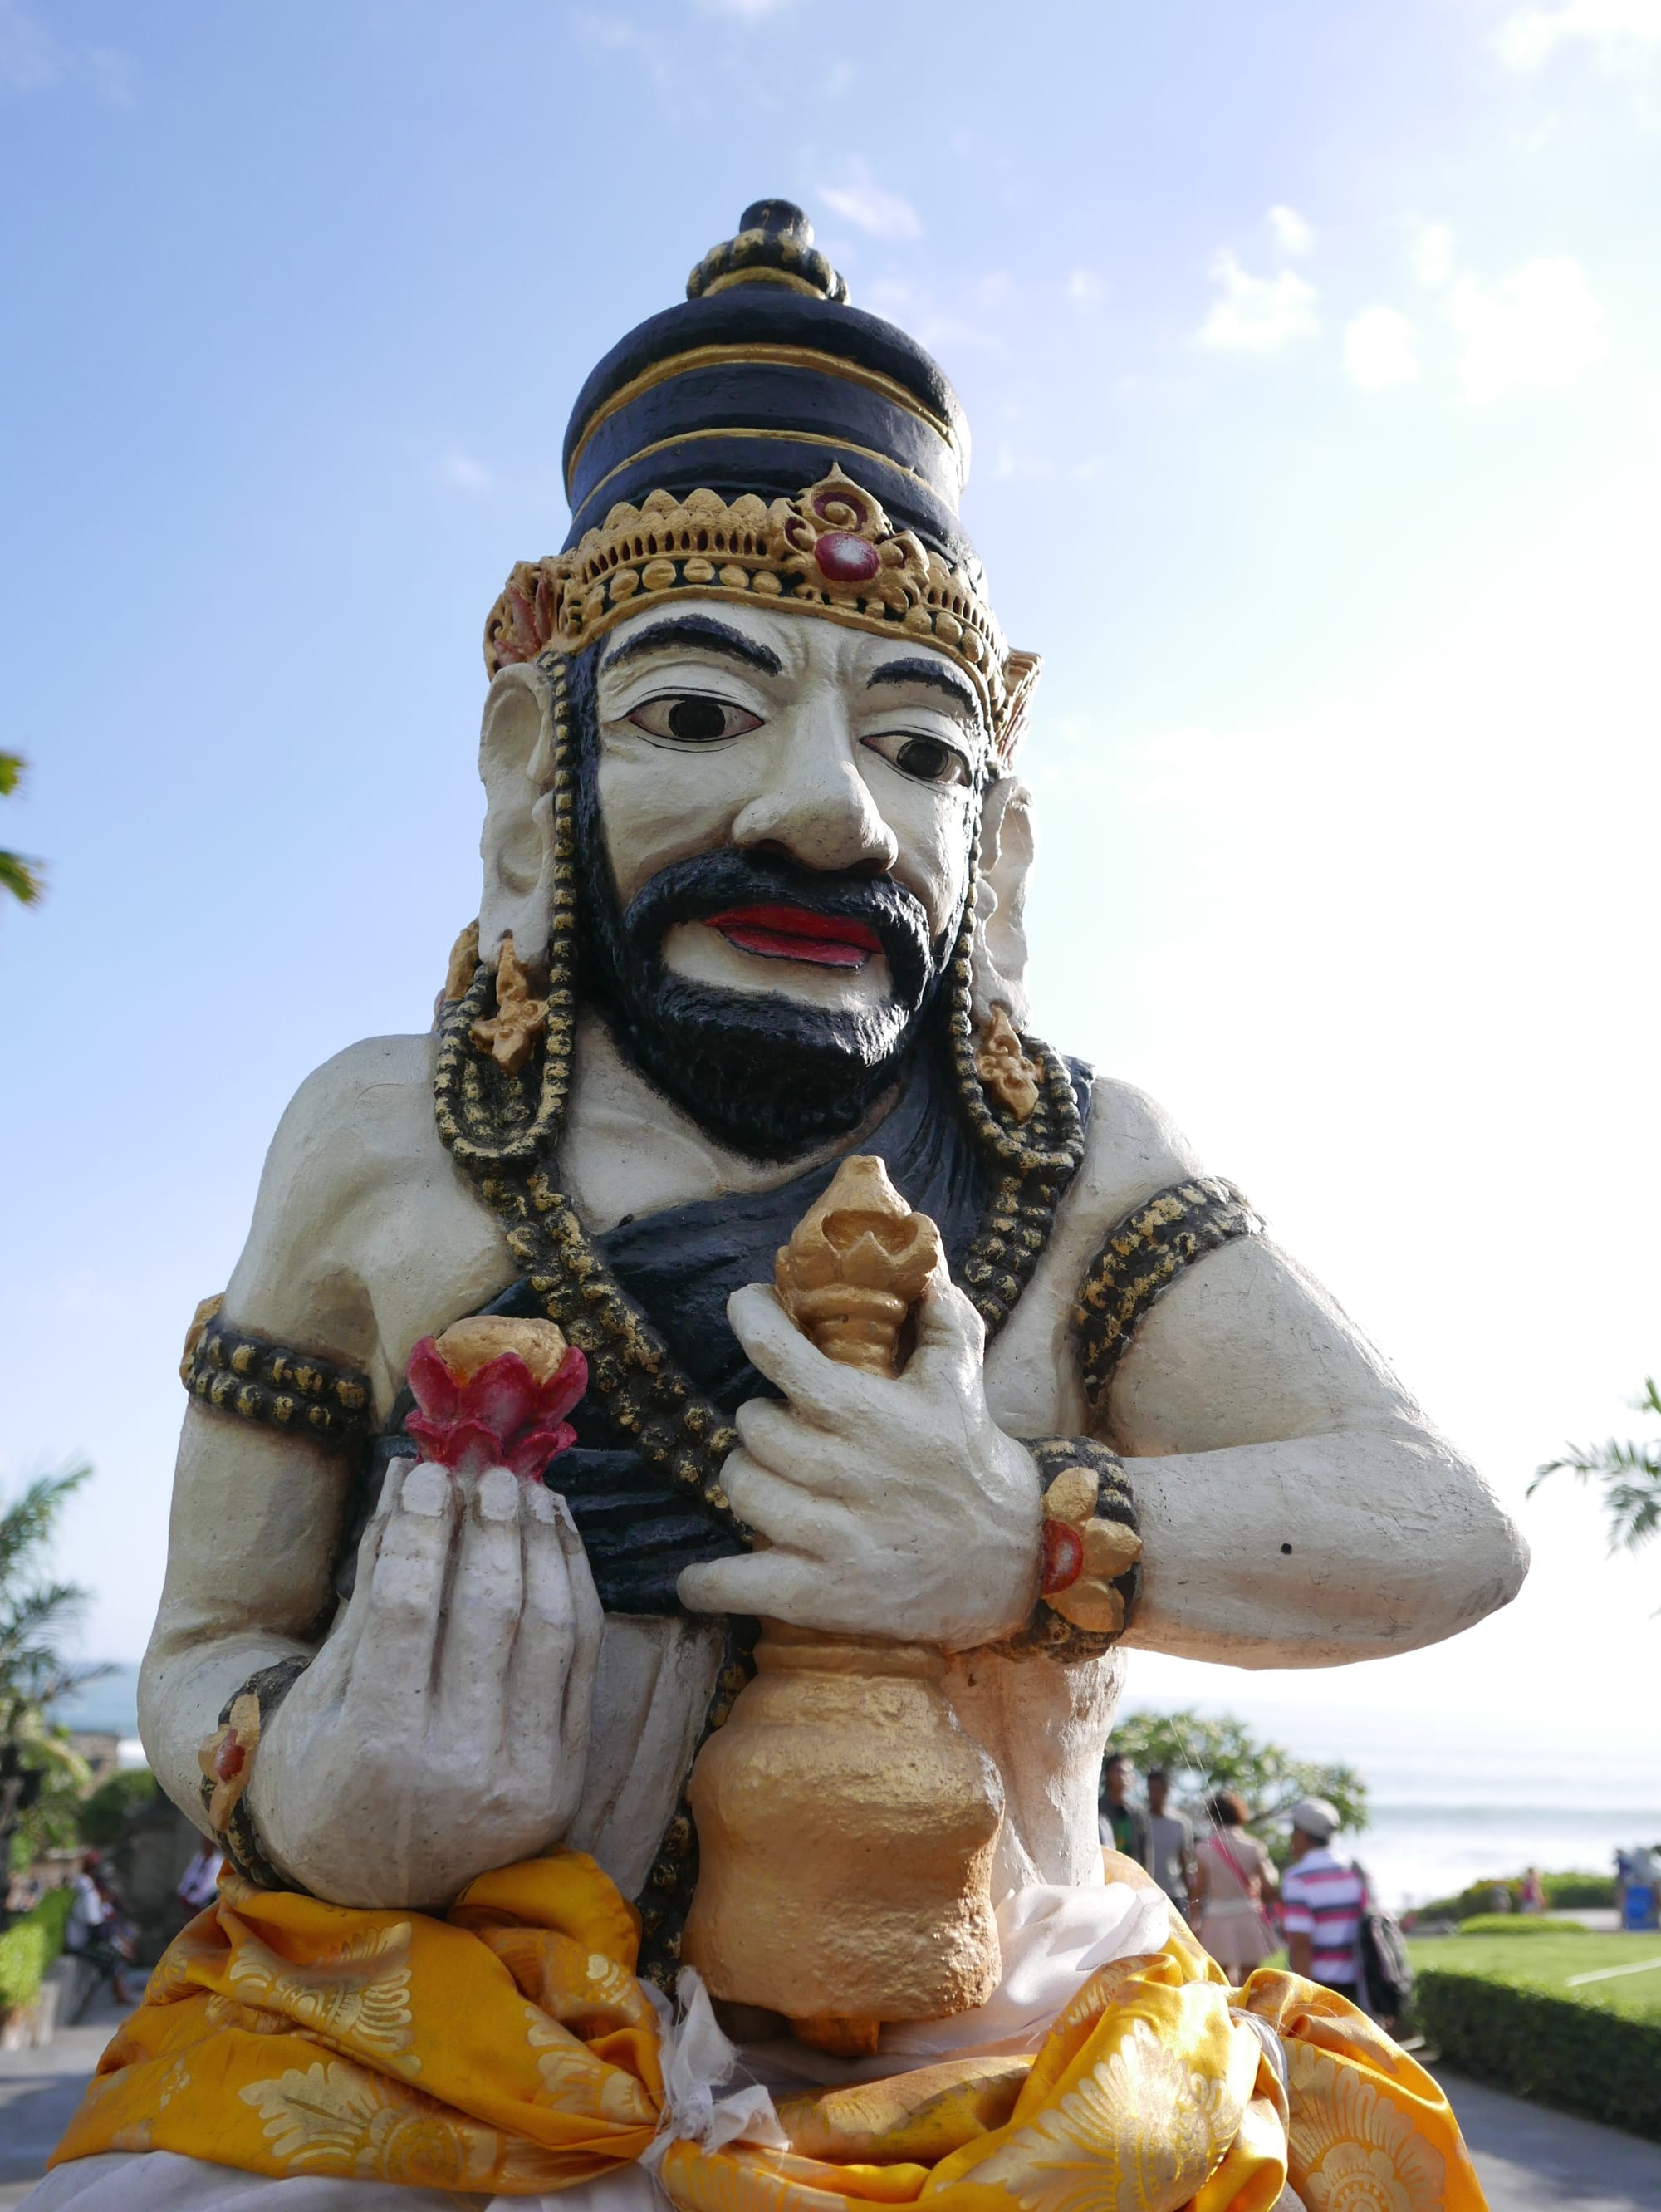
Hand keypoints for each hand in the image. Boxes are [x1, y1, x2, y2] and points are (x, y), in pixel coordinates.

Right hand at [246, 1458, 601, 1910]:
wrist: (372, 1896)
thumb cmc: (326, 1777)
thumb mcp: (322, 1691)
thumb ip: (368, 1585)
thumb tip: (403, 1478)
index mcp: (375, 1746)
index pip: (406, 1605)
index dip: (420, 1527)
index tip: (424, 1472)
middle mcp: (455, 1765)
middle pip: (488, 1608)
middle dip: (491, 1523)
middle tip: (487, 1467)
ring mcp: (520, 1776)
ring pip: (548, 1626)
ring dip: (541, 1544)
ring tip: (527, 1489)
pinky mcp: (564, 1778)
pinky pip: (582, 1659)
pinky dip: (575, 1586)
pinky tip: (558, 1537)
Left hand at [677, 1275, 1040, 1647]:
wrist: (1014, 1558)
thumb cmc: (973, 1462)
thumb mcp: (963, 1382)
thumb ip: (943, 1320)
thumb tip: (923, 1271)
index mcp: (873, 1415)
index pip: (786, 1359)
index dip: (752, 1321)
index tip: (745, 1305)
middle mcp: (848, 1473)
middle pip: (755, 1429)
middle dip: (757, 1421)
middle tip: (776, 1425)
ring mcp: (833, 1537)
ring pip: (744, 1491)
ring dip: (742, 1479)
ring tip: (764, 1479)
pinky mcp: (826, 1594)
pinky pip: (743, 1585)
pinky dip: (707, 1582)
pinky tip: (695, 1579)